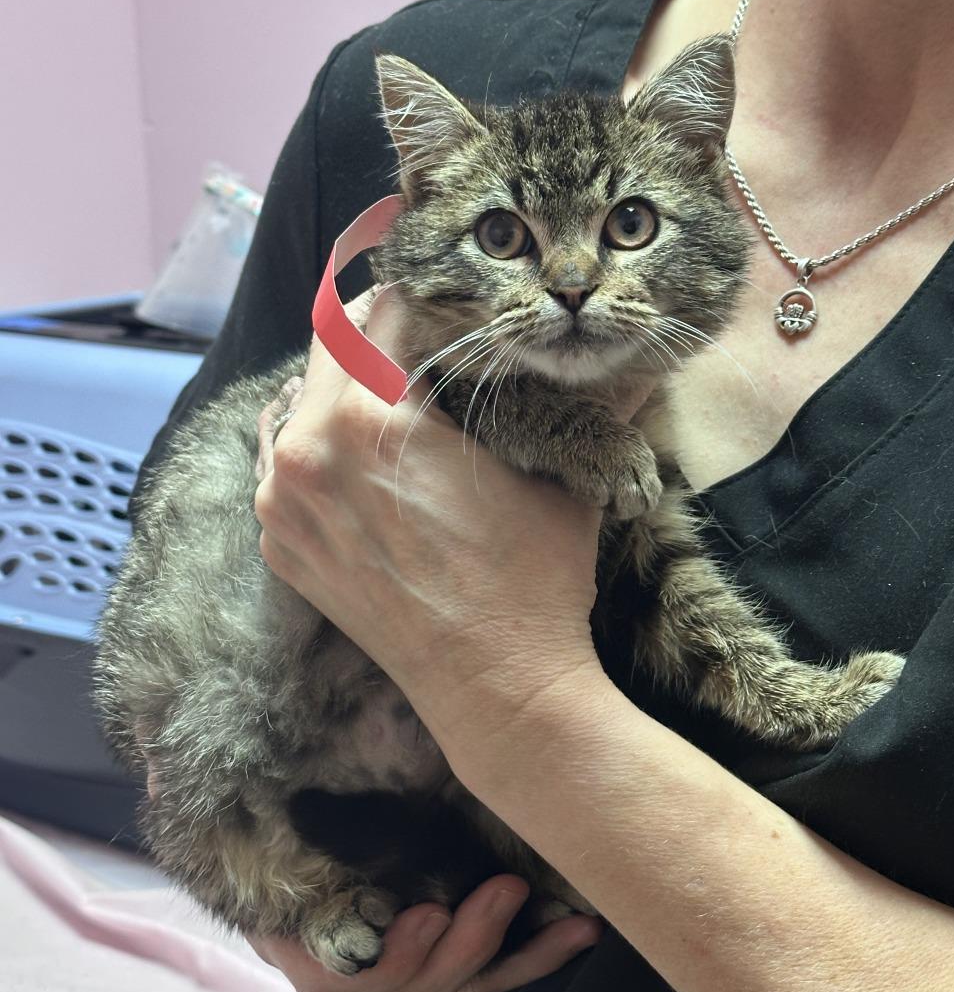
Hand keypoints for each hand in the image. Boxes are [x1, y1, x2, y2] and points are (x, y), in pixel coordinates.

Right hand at [141, 748, 600, 991]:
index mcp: (311, 943)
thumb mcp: (238, 808)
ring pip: (464, 984)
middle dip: (456, 949)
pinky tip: (574, 927)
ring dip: (505, 951)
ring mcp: (418, 968)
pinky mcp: (462, 953)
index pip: (342, 981)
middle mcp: (366, 966)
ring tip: (537, 908)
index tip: (415, 918)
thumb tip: (165, 758)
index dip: (381, 962)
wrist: (333, 831)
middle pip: (414, 987)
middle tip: (493, 895)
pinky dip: (538, 953)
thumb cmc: (277, 812)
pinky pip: (504, 970)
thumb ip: (208, 795)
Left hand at [254, 289, 643, 735]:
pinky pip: (280, 463)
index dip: (424, 303)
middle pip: (330, 350)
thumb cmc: (530, 579)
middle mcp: (305, 452)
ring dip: (340, 390)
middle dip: (379, 339)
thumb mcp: (558, 476)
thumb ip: (583, 398)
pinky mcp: (278, 544)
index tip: (447, 309)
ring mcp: (280, 503)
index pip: (382, 314)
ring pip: (297, 403)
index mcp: (370, 419)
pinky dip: (315, 447)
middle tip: (424, 347)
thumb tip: (638, 353)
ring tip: (393, 404)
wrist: (495, 688)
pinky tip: (361, 463)